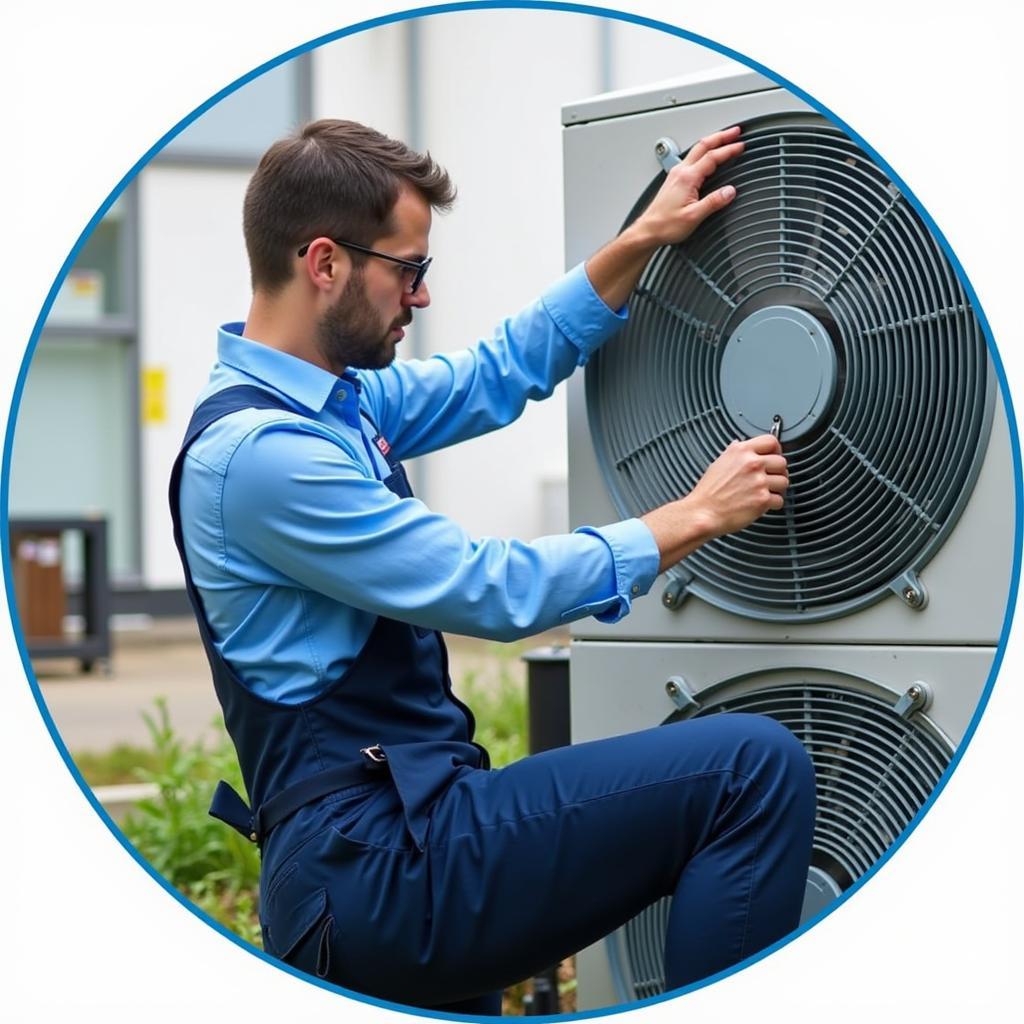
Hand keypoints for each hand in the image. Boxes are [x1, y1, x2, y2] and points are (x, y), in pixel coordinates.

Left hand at [627, 126, 743, 248]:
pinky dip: (703, 151)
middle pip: (703, 145)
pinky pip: (691, 158)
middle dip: (721, 136)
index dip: (728, 150)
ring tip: (724, 138)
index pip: (712, 157)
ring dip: (712, 141)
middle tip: (735, 131)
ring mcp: (676, 174)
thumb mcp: (693, 216)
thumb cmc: (665, 225)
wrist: (648, 230)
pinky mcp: (674, 179)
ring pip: (696, 150)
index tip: (740, 146)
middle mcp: (681, 172)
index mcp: (687, 178)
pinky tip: (707, 155)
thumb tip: (730, 192)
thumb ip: (713, 202)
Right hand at [641, 434, 787, 571]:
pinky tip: (761, 504)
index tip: (774, 456)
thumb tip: (739, 445)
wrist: (703, 513)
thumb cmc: (708, 492)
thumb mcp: (718, 463)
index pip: (771, 441)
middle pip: (782, 462)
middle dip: (777, 472)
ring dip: (777, 489)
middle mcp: (752, 464)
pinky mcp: (763, 499)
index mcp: (741, 451)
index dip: (776, 450)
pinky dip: (772, 504)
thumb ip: (734, 453)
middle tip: (769, 479)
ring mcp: (759, 481)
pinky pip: (779, 500)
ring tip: (764, 492)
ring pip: (784, 481)